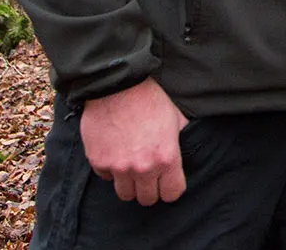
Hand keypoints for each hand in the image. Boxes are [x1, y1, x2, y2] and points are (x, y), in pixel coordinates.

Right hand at [79, 77, 188, 205]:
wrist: (117, 86)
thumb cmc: (150, 99)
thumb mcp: (176, 118)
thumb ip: (182, 139)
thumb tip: (186, 150)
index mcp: (166, 158)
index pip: (172, 193)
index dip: (171, 187)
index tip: (168, 180)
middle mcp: (142, 168)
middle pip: (147, 199)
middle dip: (150, 188)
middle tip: (149, 174)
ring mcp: (118, 167)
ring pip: (125, 194)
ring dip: (130, 183)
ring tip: (132, 166)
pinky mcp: (98, 162)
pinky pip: (106, 177)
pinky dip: (111, 170)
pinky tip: (115, 153)